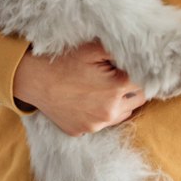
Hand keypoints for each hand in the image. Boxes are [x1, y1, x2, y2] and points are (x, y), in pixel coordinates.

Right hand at [13, 40, 145, 135]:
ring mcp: (96, 125)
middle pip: (138, 100)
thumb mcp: (93, 48)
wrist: (33, 79)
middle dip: (132, 88)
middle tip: (119, 75)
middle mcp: (109, 111)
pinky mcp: (82, 131)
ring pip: (122, 114)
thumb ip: (121, 50)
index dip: (142, 73)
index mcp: (116, 89)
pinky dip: (100, 112)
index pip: (146, 83)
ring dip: (119, 102)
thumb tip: (143, 51)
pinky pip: (101, 123)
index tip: (134, 67)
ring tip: (103, 87)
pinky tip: (88, 98)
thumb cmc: (64, 60)